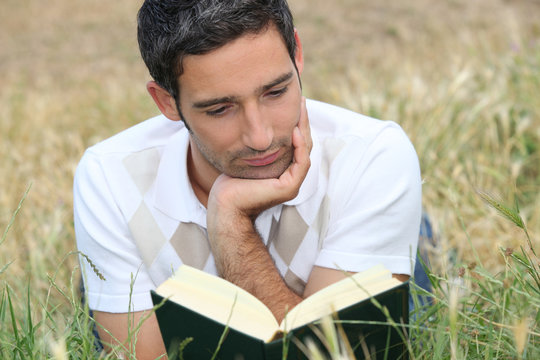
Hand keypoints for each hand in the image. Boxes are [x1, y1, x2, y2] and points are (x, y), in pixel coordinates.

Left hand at [207, 97, 311, 220]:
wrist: (224, 204)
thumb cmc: (229, 182)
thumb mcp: (245, 156)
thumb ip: (255, 145)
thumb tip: (255, 124)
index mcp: (283, 170)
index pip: (296, 143)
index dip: (297, 123)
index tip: (295, 103)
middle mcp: (290, 176)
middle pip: (304, 143)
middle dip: (304, 121)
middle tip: (302, 100)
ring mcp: (291, 183)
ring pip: (305, 151)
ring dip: (305, 129)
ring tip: (301, 109)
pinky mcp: (288, 187)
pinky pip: (301, 163)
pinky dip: (300, 146)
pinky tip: (294, 131)